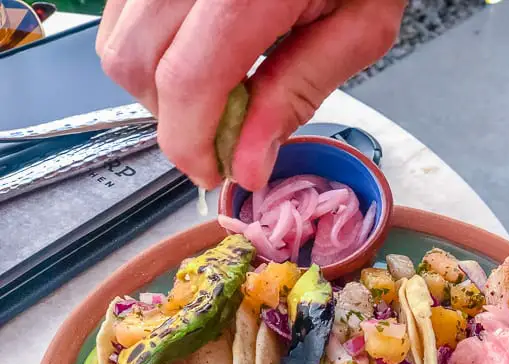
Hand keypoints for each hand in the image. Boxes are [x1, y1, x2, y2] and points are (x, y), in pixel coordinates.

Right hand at [96, 0, 405, 189]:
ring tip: (220, 86)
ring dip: (160, 85)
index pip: (186, 84)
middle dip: (175, 119)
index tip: (214, 171)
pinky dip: (153, 48)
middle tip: (224, 133)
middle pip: (136, 64)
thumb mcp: (358, 26)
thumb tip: (249, 163)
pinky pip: (124, 12)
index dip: (192, 145)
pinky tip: (203, 50)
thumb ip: (297, 94)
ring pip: (118, 39)